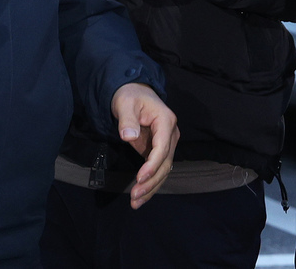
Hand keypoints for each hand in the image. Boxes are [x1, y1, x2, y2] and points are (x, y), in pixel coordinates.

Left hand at [110, 83, 178, 208]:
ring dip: (151, 188)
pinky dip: (150, 184)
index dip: (152, 165)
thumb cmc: (129, 96)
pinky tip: (140, 197)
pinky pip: (158, 170)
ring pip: (164, 170)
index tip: (139, 178)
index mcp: (166, 121)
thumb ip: (127, 120)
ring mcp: (167, 143)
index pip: (162, 148)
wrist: (133, 92)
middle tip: (135, 196)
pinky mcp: (160, 151)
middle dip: (151, 182)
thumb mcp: (125, 104)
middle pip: (165, 163)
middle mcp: (171, 134)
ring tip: (136, 202)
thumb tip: (128, 136)